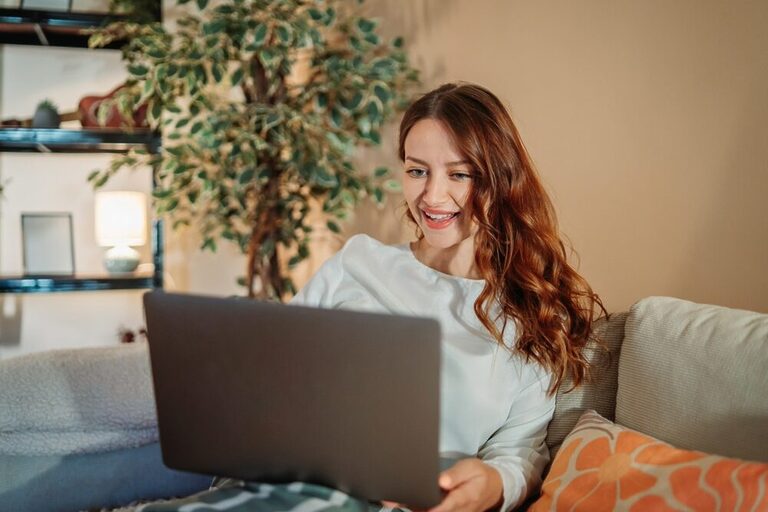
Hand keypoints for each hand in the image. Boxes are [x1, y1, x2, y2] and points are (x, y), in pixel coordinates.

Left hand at [379, 458, 502, 511]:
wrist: (493, 488)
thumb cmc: (480, 475)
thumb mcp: (471, 468)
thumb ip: (456, 475)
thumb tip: (441, 482)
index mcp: (465, 497)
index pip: (445, 506)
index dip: (430, 507)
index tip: (415, 502)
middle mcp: (458, 511)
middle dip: (414, 506)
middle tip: (391, 500)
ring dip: (413, 507)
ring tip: (391, 500)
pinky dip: (417, 507)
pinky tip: (402, 500)